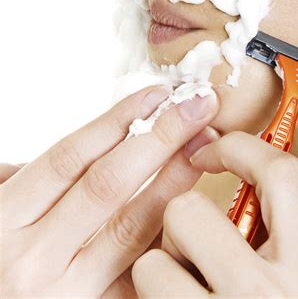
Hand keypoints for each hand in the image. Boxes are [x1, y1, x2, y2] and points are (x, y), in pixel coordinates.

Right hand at [0, 86, 218, 297]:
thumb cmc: (2, 262)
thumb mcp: (0, 212)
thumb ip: (33, 181)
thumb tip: (91, 138)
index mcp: (3, 222)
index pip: (69, 157)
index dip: (117, 120)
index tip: (157, 94)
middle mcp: (32, 260)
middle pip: (107, 185)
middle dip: (159, 138)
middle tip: (198, 105)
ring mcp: (65, 296)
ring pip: (132, 231)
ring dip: (174, 180)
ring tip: (203, 144)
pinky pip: (140, 274)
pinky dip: (168, 238)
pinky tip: (193, 206)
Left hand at [131, 131, 297, 296]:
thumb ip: (280, 232)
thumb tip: (239, 163)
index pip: (280, 174)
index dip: (238, 147)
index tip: (208, 148)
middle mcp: (267, 296)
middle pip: (190, 211)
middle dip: (181, 220)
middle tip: (192, 244)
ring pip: (152, 257)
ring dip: (161, 267)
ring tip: (182, 286)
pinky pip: (141, 292)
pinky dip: (149, 298)